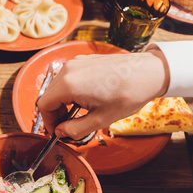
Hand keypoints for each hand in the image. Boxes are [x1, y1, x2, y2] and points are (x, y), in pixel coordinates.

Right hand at [37, 48, 169, 139]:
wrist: (148, 72)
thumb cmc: (128, 94)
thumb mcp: (100, 119)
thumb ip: (75, 129)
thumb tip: (60, 132)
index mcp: (68, 85)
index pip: (44, 105)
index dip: (48, 121)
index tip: (57, 130)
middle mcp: (68, 70)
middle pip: (49, 94)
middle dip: (55, 112)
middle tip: (67, 125)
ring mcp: (76, 62)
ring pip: (58, 85)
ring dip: (62, 101)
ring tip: (79, 112)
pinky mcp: (84, 60)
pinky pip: (68, 77)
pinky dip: (70, 89)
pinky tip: (86, 97)